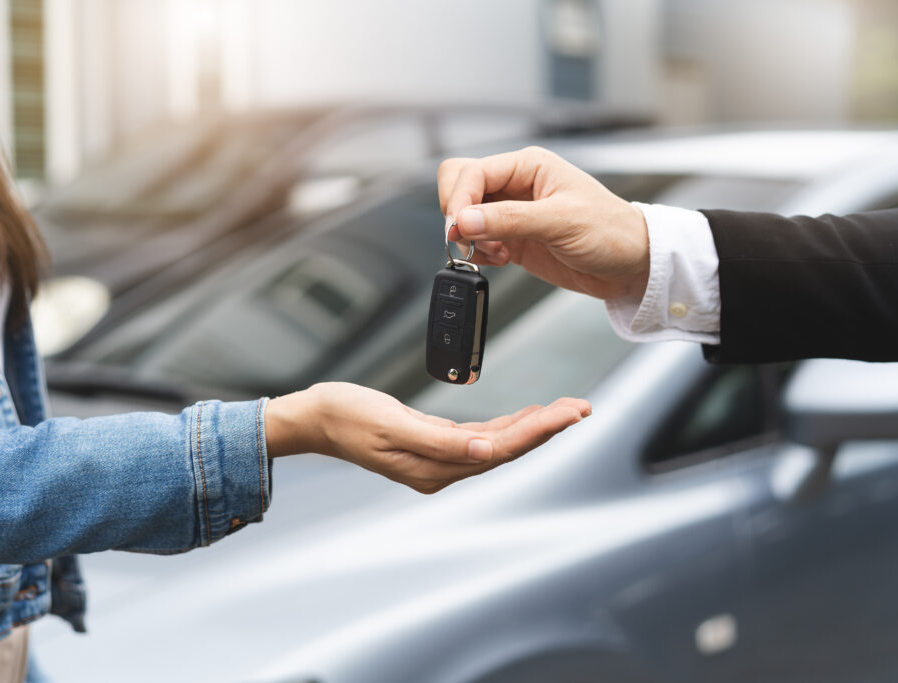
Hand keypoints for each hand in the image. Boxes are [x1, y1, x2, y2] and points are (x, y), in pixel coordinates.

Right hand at [265, 382, 589, 493]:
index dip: (539, 431)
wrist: (315, 417)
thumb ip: (440, 440)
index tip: (569, 413)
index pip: (500, 450)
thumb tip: (487, 452)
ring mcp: (437, 459)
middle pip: (507, 449)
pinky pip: (480, 437)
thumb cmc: (346, 415)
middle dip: (547, 428)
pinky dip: (507, 425)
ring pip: (498, 443)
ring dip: (532, 426)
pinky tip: (525, 415)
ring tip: (565, 409)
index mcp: (434, 468)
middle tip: (582, 407)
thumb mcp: (392, 423)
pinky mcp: (432, 443)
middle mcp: (441, 469)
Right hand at [438, 146, 649, 300]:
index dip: (460, 200)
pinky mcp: (512, 239)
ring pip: (464, 216)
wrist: (631, 265)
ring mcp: (512, 213)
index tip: (459, 229)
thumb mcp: (562, 221)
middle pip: (460, 185)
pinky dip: (479, 253)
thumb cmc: (612, 231)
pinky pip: (477, 240)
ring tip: (494, 252)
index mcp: (528, 166)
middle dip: (456, 214)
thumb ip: (509, 219)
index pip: (472, 172)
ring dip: (469, 237)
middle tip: (467, 238)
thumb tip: (464, 221)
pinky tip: (501, 259)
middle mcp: (516, 185)